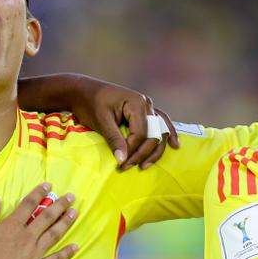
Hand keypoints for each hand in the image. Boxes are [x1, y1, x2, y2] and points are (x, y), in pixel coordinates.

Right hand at [0, 184, 78, 258]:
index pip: (28, 205)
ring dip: (66, 222)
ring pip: (54, 234)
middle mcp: (26, 237)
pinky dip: (67, 253)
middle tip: (70, 197)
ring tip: (75, 212)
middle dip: (60, 205)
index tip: (48, 186)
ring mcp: (34, 254)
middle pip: (46, 217)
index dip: (39, 193)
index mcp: (12, 226)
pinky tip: (75, 246)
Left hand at [64, 78, 180, 170]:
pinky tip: (174, 145)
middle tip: (128, 167)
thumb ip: (113, 139)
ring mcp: (147, 107)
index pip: (141, 133)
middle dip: (142, 153)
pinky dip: (166, 134)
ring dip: (155, 150)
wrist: (83, 91)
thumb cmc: (90, 103)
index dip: (133, 150)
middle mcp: (147, 104)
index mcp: (137, 103)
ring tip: (145, 165)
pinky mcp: (144, 111)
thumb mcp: (101, 121)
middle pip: (153, 134)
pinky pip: (159, 124)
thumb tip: (123, 160)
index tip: (121, 164)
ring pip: (159, 132)